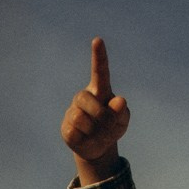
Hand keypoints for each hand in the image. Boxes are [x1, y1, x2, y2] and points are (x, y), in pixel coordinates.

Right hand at [61, 37, 130, 183]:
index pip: (100, 71)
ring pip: (79, 117)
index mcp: (100, 90)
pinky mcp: (66, 127)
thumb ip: (122, 112)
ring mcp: (73, 111)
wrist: (98, 148)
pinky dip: (84, 139)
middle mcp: (84, 97)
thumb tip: (119, 101)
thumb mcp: (122, 121)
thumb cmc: (111, 128)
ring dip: (93, 130)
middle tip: (107, 125)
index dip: (99, 56)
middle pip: (85, 98)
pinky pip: (74, 132)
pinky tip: (86, 138)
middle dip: (100, 115)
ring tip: (96, 133)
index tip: (98, 40)